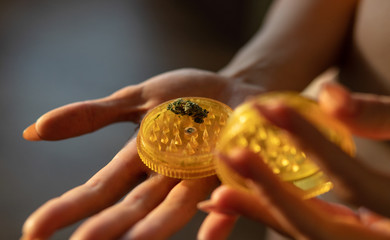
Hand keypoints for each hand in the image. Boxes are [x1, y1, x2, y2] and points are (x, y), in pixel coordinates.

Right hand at [22, 68, 263, 239]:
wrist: (236, 89)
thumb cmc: (186, 96)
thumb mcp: (136, 98)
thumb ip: (92, 115)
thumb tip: (32, 131)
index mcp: (141, 159)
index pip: (99, 189)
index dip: (67, 208)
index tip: (34, 230)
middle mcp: (168, 176)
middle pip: (133, 206)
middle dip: (107, 228)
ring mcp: (202, 176)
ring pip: (175, 208)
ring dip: (154, 228)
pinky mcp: (235, 171)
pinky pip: (229, 198)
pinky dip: (220, 216)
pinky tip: (211, 234)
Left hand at [197, 83, 389, 239]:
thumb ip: (380, 117)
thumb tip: (329, 95)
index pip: (354, 181)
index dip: (310, 141)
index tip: (269, 107)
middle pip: (320, 228)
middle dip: (270, 191)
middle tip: (230, 156)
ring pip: (308, 238)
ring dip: (262, 213)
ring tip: (219, 193)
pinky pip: (308, 235)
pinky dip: (274, 217)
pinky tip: (242, 201)